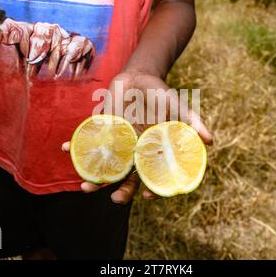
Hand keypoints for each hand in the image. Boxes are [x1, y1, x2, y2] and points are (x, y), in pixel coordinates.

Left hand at [61, 71, 212, 203]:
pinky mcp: (101, 130)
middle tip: (114, 199)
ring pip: (104, 165)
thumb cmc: (160, 94)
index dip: (150, 188)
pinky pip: (87, 140)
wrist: (139, 77)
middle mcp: (132, 151)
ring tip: (85, 186)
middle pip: (126, 178)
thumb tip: (210, 141)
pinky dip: (75, 145)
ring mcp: (115, 142)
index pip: (150, 176)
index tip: (147, 196)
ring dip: (94, 176)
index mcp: (150, 151)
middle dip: (120, 191)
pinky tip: (65, 149)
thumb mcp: (177, 106)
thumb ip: (191, 122)